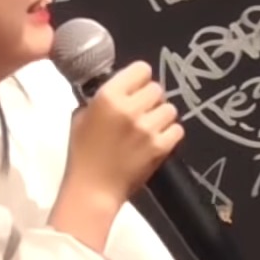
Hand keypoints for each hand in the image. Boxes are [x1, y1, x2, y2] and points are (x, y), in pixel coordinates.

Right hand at [60, 61, 183, 212]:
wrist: (92, 189)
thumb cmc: (82, 153)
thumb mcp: (81, 117)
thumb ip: (101, 99)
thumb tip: (118, 88)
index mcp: (108, 97)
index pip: (141, 69)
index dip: (140, 79)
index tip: (136, 88)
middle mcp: (130, 108)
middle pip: (157, 89)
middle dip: (151, 99)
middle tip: (142, 112)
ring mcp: (147, 128)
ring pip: (170, 109)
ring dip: (162, 116)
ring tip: (150, 127)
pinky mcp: (160, 147)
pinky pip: (178, 129)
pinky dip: (170, 134)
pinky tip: (158, 140)